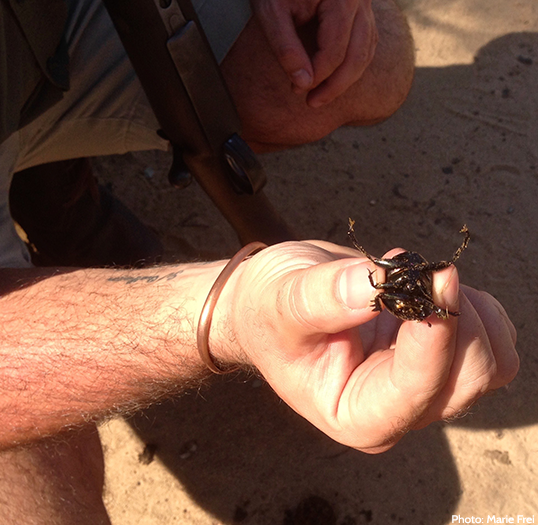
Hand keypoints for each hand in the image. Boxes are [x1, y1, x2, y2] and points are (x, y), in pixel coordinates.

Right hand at [217, 241, 518, 452]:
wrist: (269, 304)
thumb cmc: (267, 311)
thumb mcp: (280, 302)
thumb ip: (323, 299)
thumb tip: (376, 286)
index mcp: (354, 414)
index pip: (415, 389)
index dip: (434, 336)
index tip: (435, 279)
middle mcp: (396, 410)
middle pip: (467, 380)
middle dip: (457, 321)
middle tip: (425, 272)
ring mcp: (422, 386)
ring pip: (490, 363)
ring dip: (472, 313)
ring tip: (422, 281)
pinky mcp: (439, 359)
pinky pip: (492, 341)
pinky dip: (476, 306)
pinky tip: (429, 287)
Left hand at [251, 0, 378, 106]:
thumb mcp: (272, 12)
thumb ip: (286, 48)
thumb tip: (302, 84)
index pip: (336, 49)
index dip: (317, 75)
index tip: (297, 90)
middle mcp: (360, 0)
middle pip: (358, 55)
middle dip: (335, 85)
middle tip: (312, 103)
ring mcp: (365, 4)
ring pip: (366, 51)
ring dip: (346, 79)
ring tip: (321, 96)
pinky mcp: (361, 9)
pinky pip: (366, 43)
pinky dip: (352, 63)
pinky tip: (334, 77)